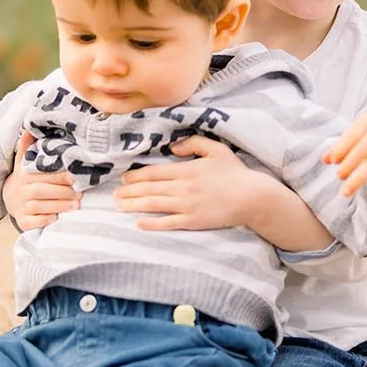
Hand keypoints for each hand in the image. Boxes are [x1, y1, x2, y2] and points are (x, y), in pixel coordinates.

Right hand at [4, 130, 80, 231]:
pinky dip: (43, 221)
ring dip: (58, 206)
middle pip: (42, 191)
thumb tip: (29, 128)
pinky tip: (55, 219)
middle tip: (81, 193)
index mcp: (24, 175)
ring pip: (39, 207)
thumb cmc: (24, 178)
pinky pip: (31, 222)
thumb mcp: (23, 162)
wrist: (9, 198)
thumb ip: (27, 147)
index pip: (43, 175)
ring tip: (76, 205)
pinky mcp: (22, 220)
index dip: (60, 176)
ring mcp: (20, 207)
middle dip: (63, 192)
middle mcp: (21, 191)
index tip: (75, 177)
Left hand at [114, 136, 256, 230]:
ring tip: (119, 207)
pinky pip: (168, 223)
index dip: (136, 176)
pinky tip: (138, 224)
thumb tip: (173, 148)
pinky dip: (152, 224)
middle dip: (129, 192)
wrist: (252, 197)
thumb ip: (193, 143)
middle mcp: (182, 188)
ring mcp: (187, 206)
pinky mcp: (193, 221)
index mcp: (186, 170)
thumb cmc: (235, 173)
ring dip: (133, 206)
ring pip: (153, 205)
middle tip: (114, 195)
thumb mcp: (216, 150)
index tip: (123, 178)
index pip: (154, 173)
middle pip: (149, 189)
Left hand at [323, 113, 366, 203]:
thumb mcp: (362, 130)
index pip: (352, 136)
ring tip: (345, 193)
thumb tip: (325, 160)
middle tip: (339, 177)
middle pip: (362, 151)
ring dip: (358, 179)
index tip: (333, 162)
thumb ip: (343, 144)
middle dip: (348, 165)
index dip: (341, 149)